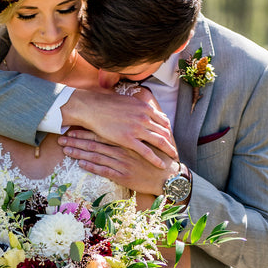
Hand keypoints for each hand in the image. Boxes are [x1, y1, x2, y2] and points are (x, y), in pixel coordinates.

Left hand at [58, 128, 179, 195]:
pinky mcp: (123, 176)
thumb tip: (120, 128)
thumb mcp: (146, 142)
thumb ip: (133, 135)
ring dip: (79, 152)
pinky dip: (91, 166)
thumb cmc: (157, 159)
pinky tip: (80, 163)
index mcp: (127, 140)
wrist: (167, 176)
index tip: (71, 129)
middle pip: (95, 143)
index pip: (102, 133)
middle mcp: (122, 149)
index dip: (85, 132)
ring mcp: (122, 162)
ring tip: (66, 150)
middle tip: (62, 139)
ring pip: (96, 155)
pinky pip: (103, 170)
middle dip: (76, 141)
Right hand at [59, 88, 177, 167]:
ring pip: (159, 141)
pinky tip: (161, 165)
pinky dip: (156, 159)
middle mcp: (144, 118)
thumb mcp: (128, 102)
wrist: (93, 107)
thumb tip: (148, 110)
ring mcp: (137, 129)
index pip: (163, 121)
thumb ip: (140, 107)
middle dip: (171, 142)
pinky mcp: (128, 140)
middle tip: (174, 150)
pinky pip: (146, 152)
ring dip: (168, 150)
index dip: (168, 131)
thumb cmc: (107, 104)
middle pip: (164, 132)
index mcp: (145, 108)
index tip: (170, 137)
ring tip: (173, 158)